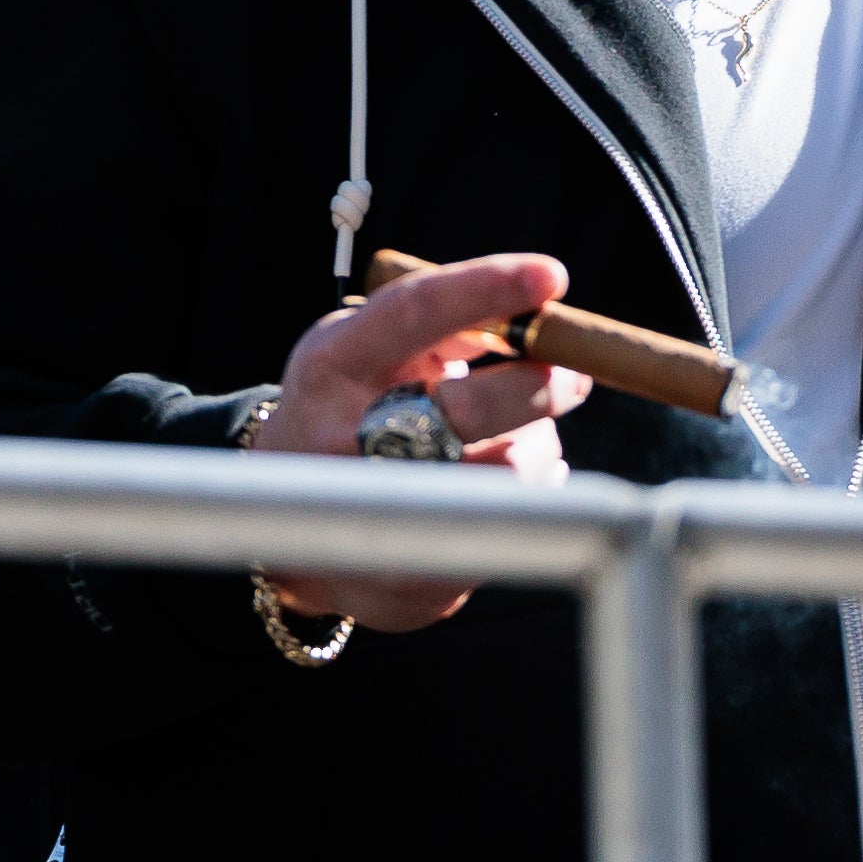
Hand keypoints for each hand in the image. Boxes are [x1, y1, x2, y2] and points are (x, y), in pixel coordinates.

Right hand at [248, 251, 592, 633]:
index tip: (551, 276)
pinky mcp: (415, 585)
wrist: (288, 521)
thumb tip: (530, 306)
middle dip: (545, 385)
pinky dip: (532, 492)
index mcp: (334, 365)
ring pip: (511, 470)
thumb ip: (438, 321)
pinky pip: (516, 522)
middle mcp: (344, 439)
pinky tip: (503, 483)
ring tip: (521, 437)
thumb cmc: (352, 407)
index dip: (486, 289)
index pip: (414, 314)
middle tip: (574, 377)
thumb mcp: (367, 348)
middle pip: (472, 407)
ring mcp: (375, 515)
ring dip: (540, 445)